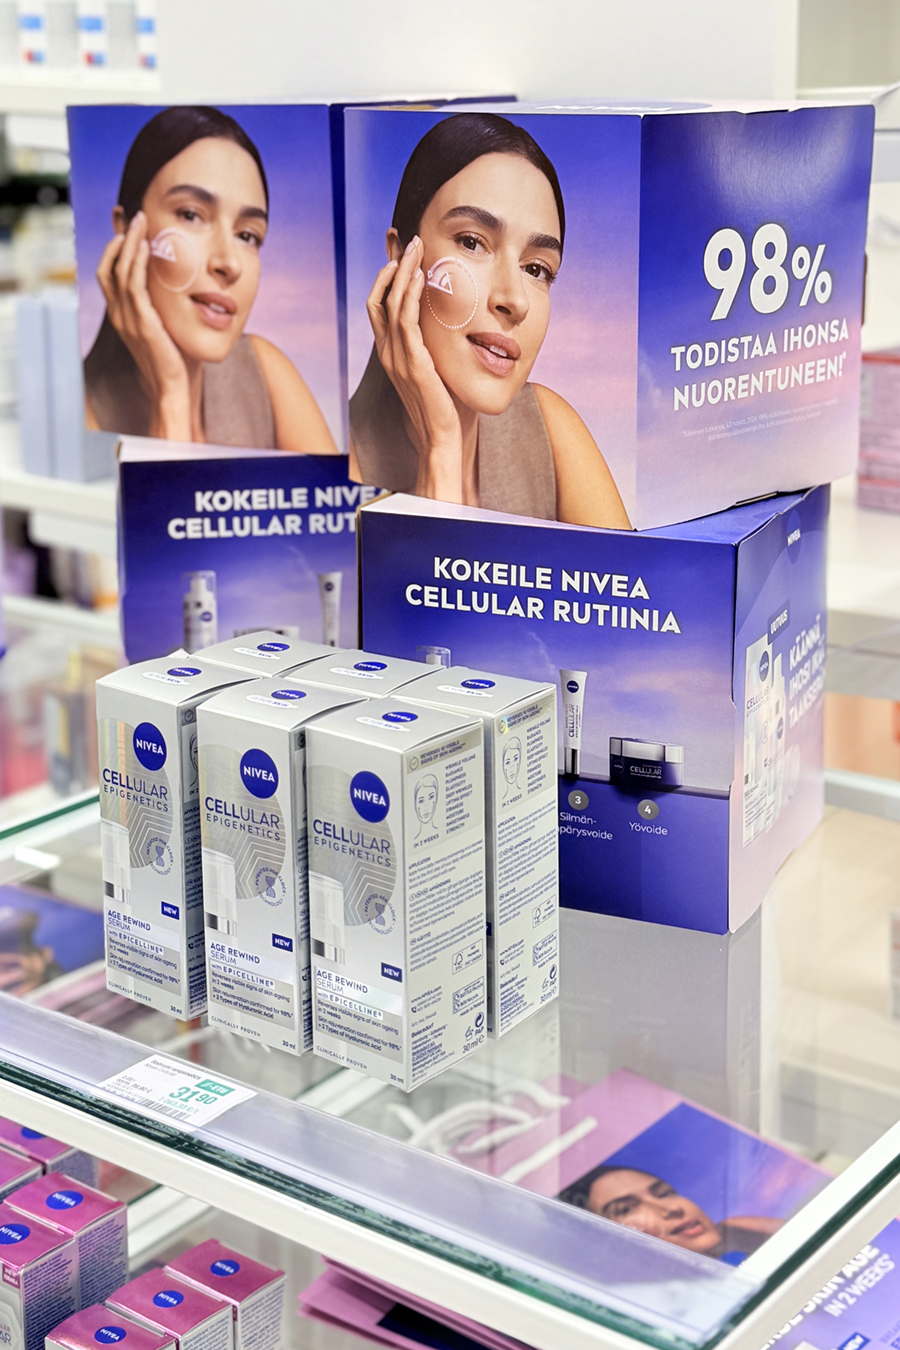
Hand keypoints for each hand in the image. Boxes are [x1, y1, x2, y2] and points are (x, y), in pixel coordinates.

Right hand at [96, 211, 192, 440]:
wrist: (172, 389)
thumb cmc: (174, 361)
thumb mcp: (164, 329)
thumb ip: (162, 309)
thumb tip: (178, 290)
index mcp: (122, 316)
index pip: (109, 275)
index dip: (115, 251)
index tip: (127, 231)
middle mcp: (119, 316)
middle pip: (109, 267)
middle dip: (120, 239)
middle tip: (134, 218)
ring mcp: (128, 320)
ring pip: (120, 271)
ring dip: (130, 243)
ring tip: (141, 222)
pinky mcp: (143, 323)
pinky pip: (134, 285)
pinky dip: (138, 263)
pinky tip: (147, 246)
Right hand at [366, 236, 465, 502]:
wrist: (442, 437)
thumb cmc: (445, 405)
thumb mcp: (437, 368)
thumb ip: (435, 345)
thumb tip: (452, 324)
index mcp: (391, 352)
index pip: (379, 305)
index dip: (386, 276)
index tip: (399, 252)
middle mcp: (388, 352)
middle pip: (379, 296)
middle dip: (390, 264)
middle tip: (404, 238)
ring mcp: (397, 357)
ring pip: (391, 302)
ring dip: (402, 270)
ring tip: (415, 246)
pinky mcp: (413, 363)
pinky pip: (405, 320)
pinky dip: (410, 294)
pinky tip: (420, 276)